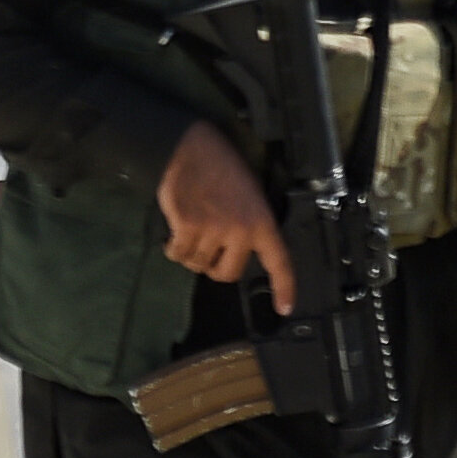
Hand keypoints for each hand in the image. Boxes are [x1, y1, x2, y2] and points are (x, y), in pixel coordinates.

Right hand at [156, 120, 298, 314]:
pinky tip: (174, 231)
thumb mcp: (249, 196)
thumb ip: (249, 226)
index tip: (284, 309)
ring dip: (190, 253)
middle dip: (213, 266)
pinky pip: (178, 253)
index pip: (279, 262)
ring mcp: (214, 230)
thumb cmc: (221, 168)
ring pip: (197, 263)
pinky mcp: (187, 226)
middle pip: (226, 273)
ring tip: (190, 229)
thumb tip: (235, 253)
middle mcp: (241, 230)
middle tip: (208, 249)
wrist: (190, 148)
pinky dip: (172, 247)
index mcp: (262, 222)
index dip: (284, 288)